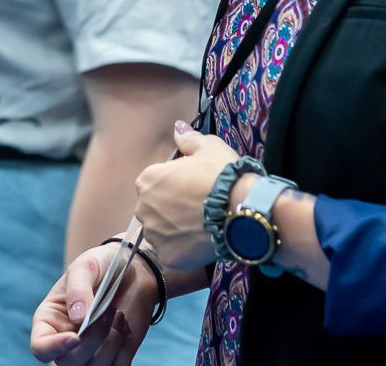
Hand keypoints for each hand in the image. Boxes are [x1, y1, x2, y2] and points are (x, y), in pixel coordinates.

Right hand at [30, 241, 157, 364]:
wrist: (131, 269)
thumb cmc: (101, 266)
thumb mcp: (86, 266)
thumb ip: (78, 289)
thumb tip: (78, 318)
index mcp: (50, 320)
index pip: (41, 348)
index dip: (54, 348)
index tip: (75, 337)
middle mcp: (67, 342)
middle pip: (70, 363)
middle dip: (92, 340)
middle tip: (107, 311)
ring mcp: (90, 352)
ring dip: (110, 343)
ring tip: (117, 315)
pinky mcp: (113, 356)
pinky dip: (123, 349)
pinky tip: (124, 325)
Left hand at [133, 120, 236, 270]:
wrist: (242, 210)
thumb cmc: (222, 175)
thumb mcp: (208, 147)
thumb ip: (188, 139)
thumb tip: (177, 128)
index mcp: (148, 180)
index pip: (154, 182)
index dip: (174, 185)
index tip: (192, 189)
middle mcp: (143, 208)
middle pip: (154, 209)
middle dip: (170, 209)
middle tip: (197, 209)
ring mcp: (155, 235)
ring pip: (162, 233)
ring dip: (175, 231)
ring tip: (201, 228)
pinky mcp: (168, 258)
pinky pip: (172, 254)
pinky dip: (184, 251)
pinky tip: (201, 243)